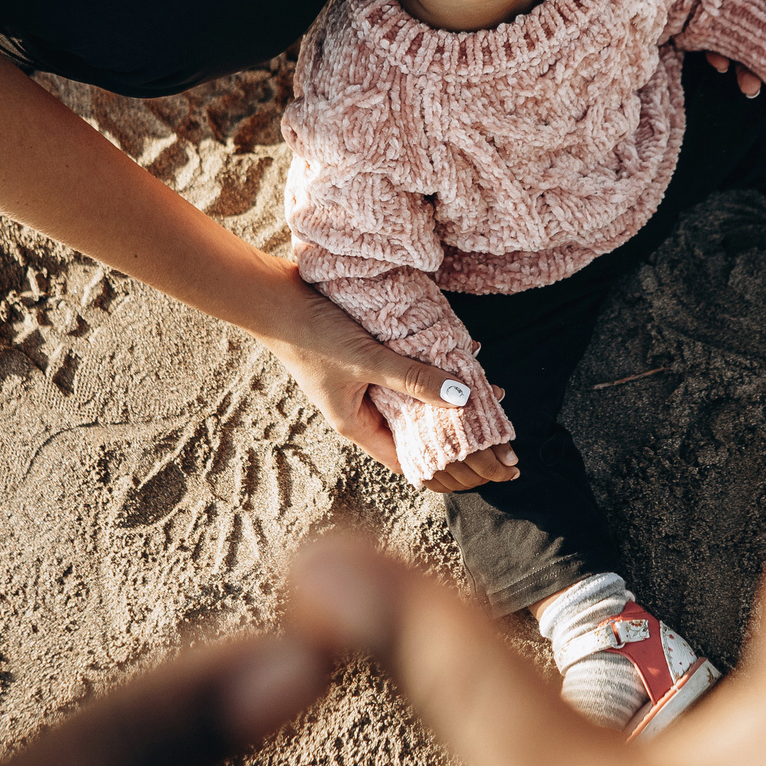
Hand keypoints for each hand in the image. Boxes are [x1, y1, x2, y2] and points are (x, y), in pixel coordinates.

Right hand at [254, 277, 516, 488]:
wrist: (272, 299)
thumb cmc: (312, 335)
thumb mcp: (368, 358)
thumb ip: (414, 377)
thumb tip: (464, 397)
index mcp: (357, 426)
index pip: (408, 461)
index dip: (444, 466)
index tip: (482, 461)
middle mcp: (360, 413)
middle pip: (413, 431)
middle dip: (452, 429)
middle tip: (493, 425)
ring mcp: (360, 388)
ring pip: (411, 401)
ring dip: (444, 395)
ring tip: (484, 388)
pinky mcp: (362, 362)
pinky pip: (403, 374)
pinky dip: (429, 369)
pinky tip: (457, 352)